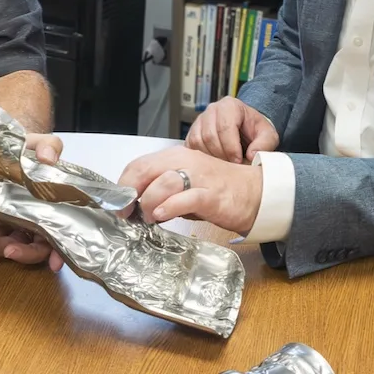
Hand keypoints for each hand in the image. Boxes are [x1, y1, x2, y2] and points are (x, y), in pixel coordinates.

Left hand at [0, 132, 64, 270]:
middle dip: (20, 252)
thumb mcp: (46, 144)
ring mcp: (18, 223)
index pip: (63, 236)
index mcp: (57, 210)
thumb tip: (47, 158)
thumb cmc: (36, 149)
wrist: (13, 146)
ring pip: (10, 242)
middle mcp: (39, 221)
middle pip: (34, 247)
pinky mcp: (0, 219)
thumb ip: (50, 148)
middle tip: (6, 250)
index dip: (60, 252)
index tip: (54, 265)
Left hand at [118, 146, 262, 235]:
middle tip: (125, 212)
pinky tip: (162, 215)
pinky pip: (186, 198)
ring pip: (163, 182)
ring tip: (149, 217)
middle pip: (145, 169)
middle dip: (129, 192)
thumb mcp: (185, 184)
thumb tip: (139, 206)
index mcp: (176, 157)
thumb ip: (163, 191)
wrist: (254, 192)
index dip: (124, 184)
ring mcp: (198, 177)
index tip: (118, 204)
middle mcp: (185, 162)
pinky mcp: (211, 195)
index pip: (139, 164)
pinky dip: (171, 206)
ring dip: (149, 202)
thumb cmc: (218, 189)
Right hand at [185, 96, 278, 163]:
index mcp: (230, 105)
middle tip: (232, 166)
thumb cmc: (255, 131)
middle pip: (209, 135)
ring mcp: (200, 120)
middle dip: (222, 154)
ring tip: (224, 164)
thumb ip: (265, 144)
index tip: (239, 161)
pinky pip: (190, 146)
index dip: (231, 148)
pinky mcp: (192, 132)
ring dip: (211, 157)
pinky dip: (201, 157)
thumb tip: (252, 155)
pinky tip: (214, 162)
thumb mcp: (268, 135)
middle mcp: (212, 110)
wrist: (247, 129)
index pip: (225, 127)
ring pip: (198, 141)